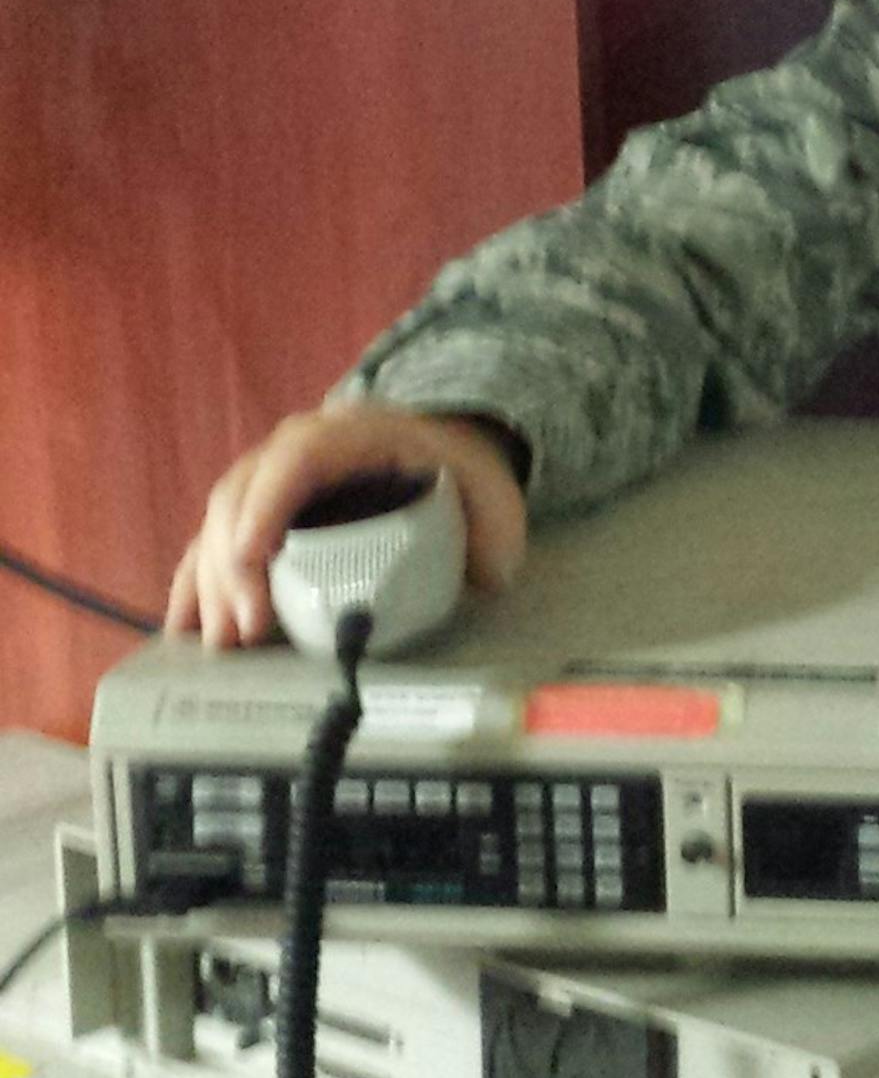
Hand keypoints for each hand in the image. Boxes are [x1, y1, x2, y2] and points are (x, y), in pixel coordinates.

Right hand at [166, 407, 528, 649]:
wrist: (445, 452)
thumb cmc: (464, 475)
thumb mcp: (493, 495)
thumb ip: (494, 534)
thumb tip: (483, 578)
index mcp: (352, 434)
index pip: (297, 458)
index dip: (267, 503)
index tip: (251, 556)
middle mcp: (298, 449)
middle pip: (243, 495)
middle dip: (234, 564)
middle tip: (245, 630)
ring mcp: (272, 481)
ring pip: (219, 522)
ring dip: (211, 583)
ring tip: (222, 643)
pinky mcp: (262, 516)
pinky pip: (214, 544)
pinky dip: (198, 584)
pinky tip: (185, 628)